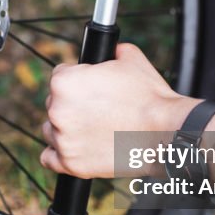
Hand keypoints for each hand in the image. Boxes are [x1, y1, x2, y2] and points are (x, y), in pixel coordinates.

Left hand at [40, 43, 196, 178]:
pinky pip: (49, 158)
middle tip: (97, 109)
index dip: (78, 78)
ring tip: (92, 128)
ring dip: (66, 128)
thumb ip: (112, 50)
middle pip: (54, 103)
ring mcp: (63, 140)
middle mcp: (57, 111)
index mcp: (64, 82)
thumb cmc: (149, 97)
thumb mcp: (131, 59)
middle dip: (72, 104)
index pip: (59, 75)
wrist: (166, 133)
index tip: (92, 87)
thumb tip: (112, 50)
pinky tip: (75, 147)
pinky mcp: (71, 164)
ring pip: (51, 130)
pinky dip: (59, 153)